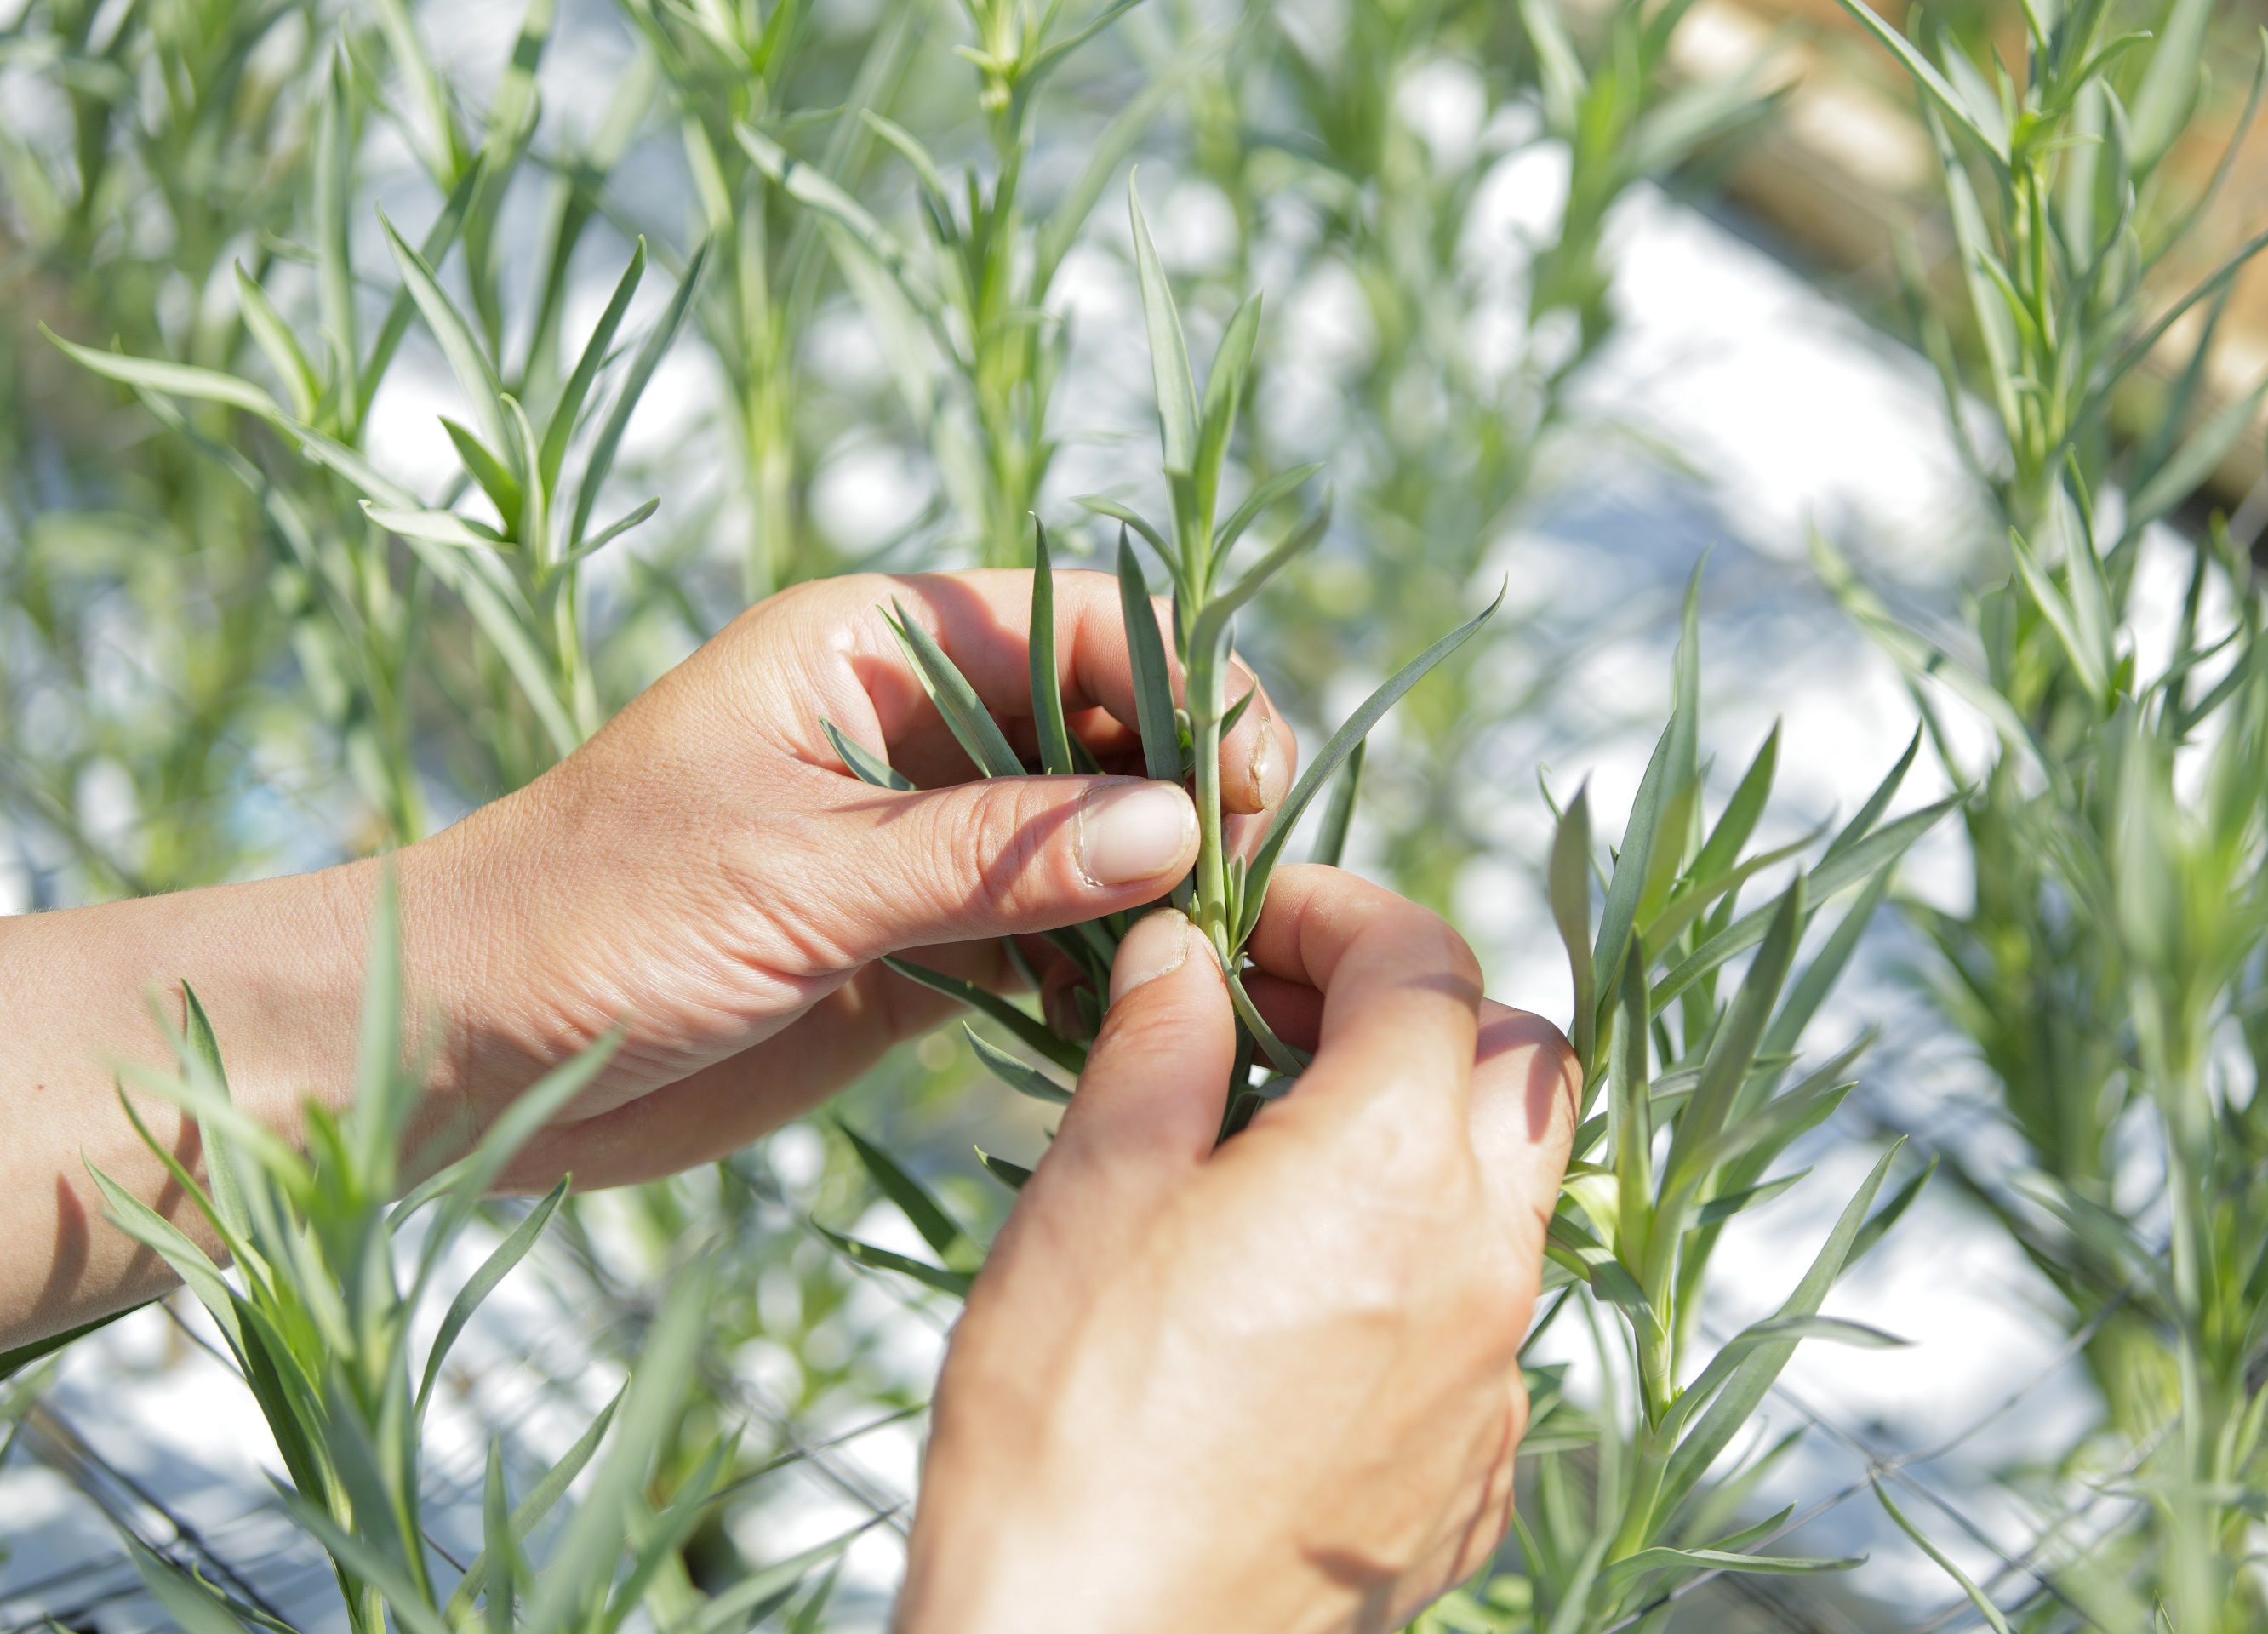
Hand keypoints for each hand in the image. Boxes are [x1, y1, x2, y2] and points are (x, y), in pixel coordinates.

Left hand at [401, 568, 1295, 1188]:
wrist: (455, 1052)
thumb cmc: (591, 922)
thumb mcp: (799, 878)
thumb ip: (992, 855)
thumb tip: (1175, 827)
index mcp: (874, 651)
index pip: (1078, 623)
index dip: (1184, 683)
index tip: (1245, 785)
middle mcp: (911, 732)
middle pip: (1107, 725)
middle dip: (1186, 791)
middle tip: (1236, 889)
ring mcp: (918, 842)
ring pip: (1088, 837)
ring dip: (1153, 891)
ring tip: (1204, 961)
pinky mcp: (912, 944)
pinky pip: (1044, 938)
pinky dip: (1098, 971)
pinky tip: (1131, 1016)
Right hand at [900, 866, 1579, 1633]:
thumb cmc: (1064, 1437)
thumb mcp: (1090, 1197)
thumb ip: (1158, 1047)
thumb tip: (1184, 955)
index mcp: (1392, 1171)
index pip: (1428, 967)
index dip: (1341, 913)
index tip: (1255, 925)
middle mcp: (1481, 1270)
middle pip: (1520, 1067)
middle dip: (1418, 1011)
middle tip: (1285, 1020)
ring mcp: (1493, 1387)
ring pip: (1507, 1199)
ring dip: (1419, 1141)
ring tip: (1274, 1166)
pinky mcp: (1473, 1481)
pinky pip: (1482, 1329)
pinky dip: (1414, 1272)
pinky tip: (1293, 1310)